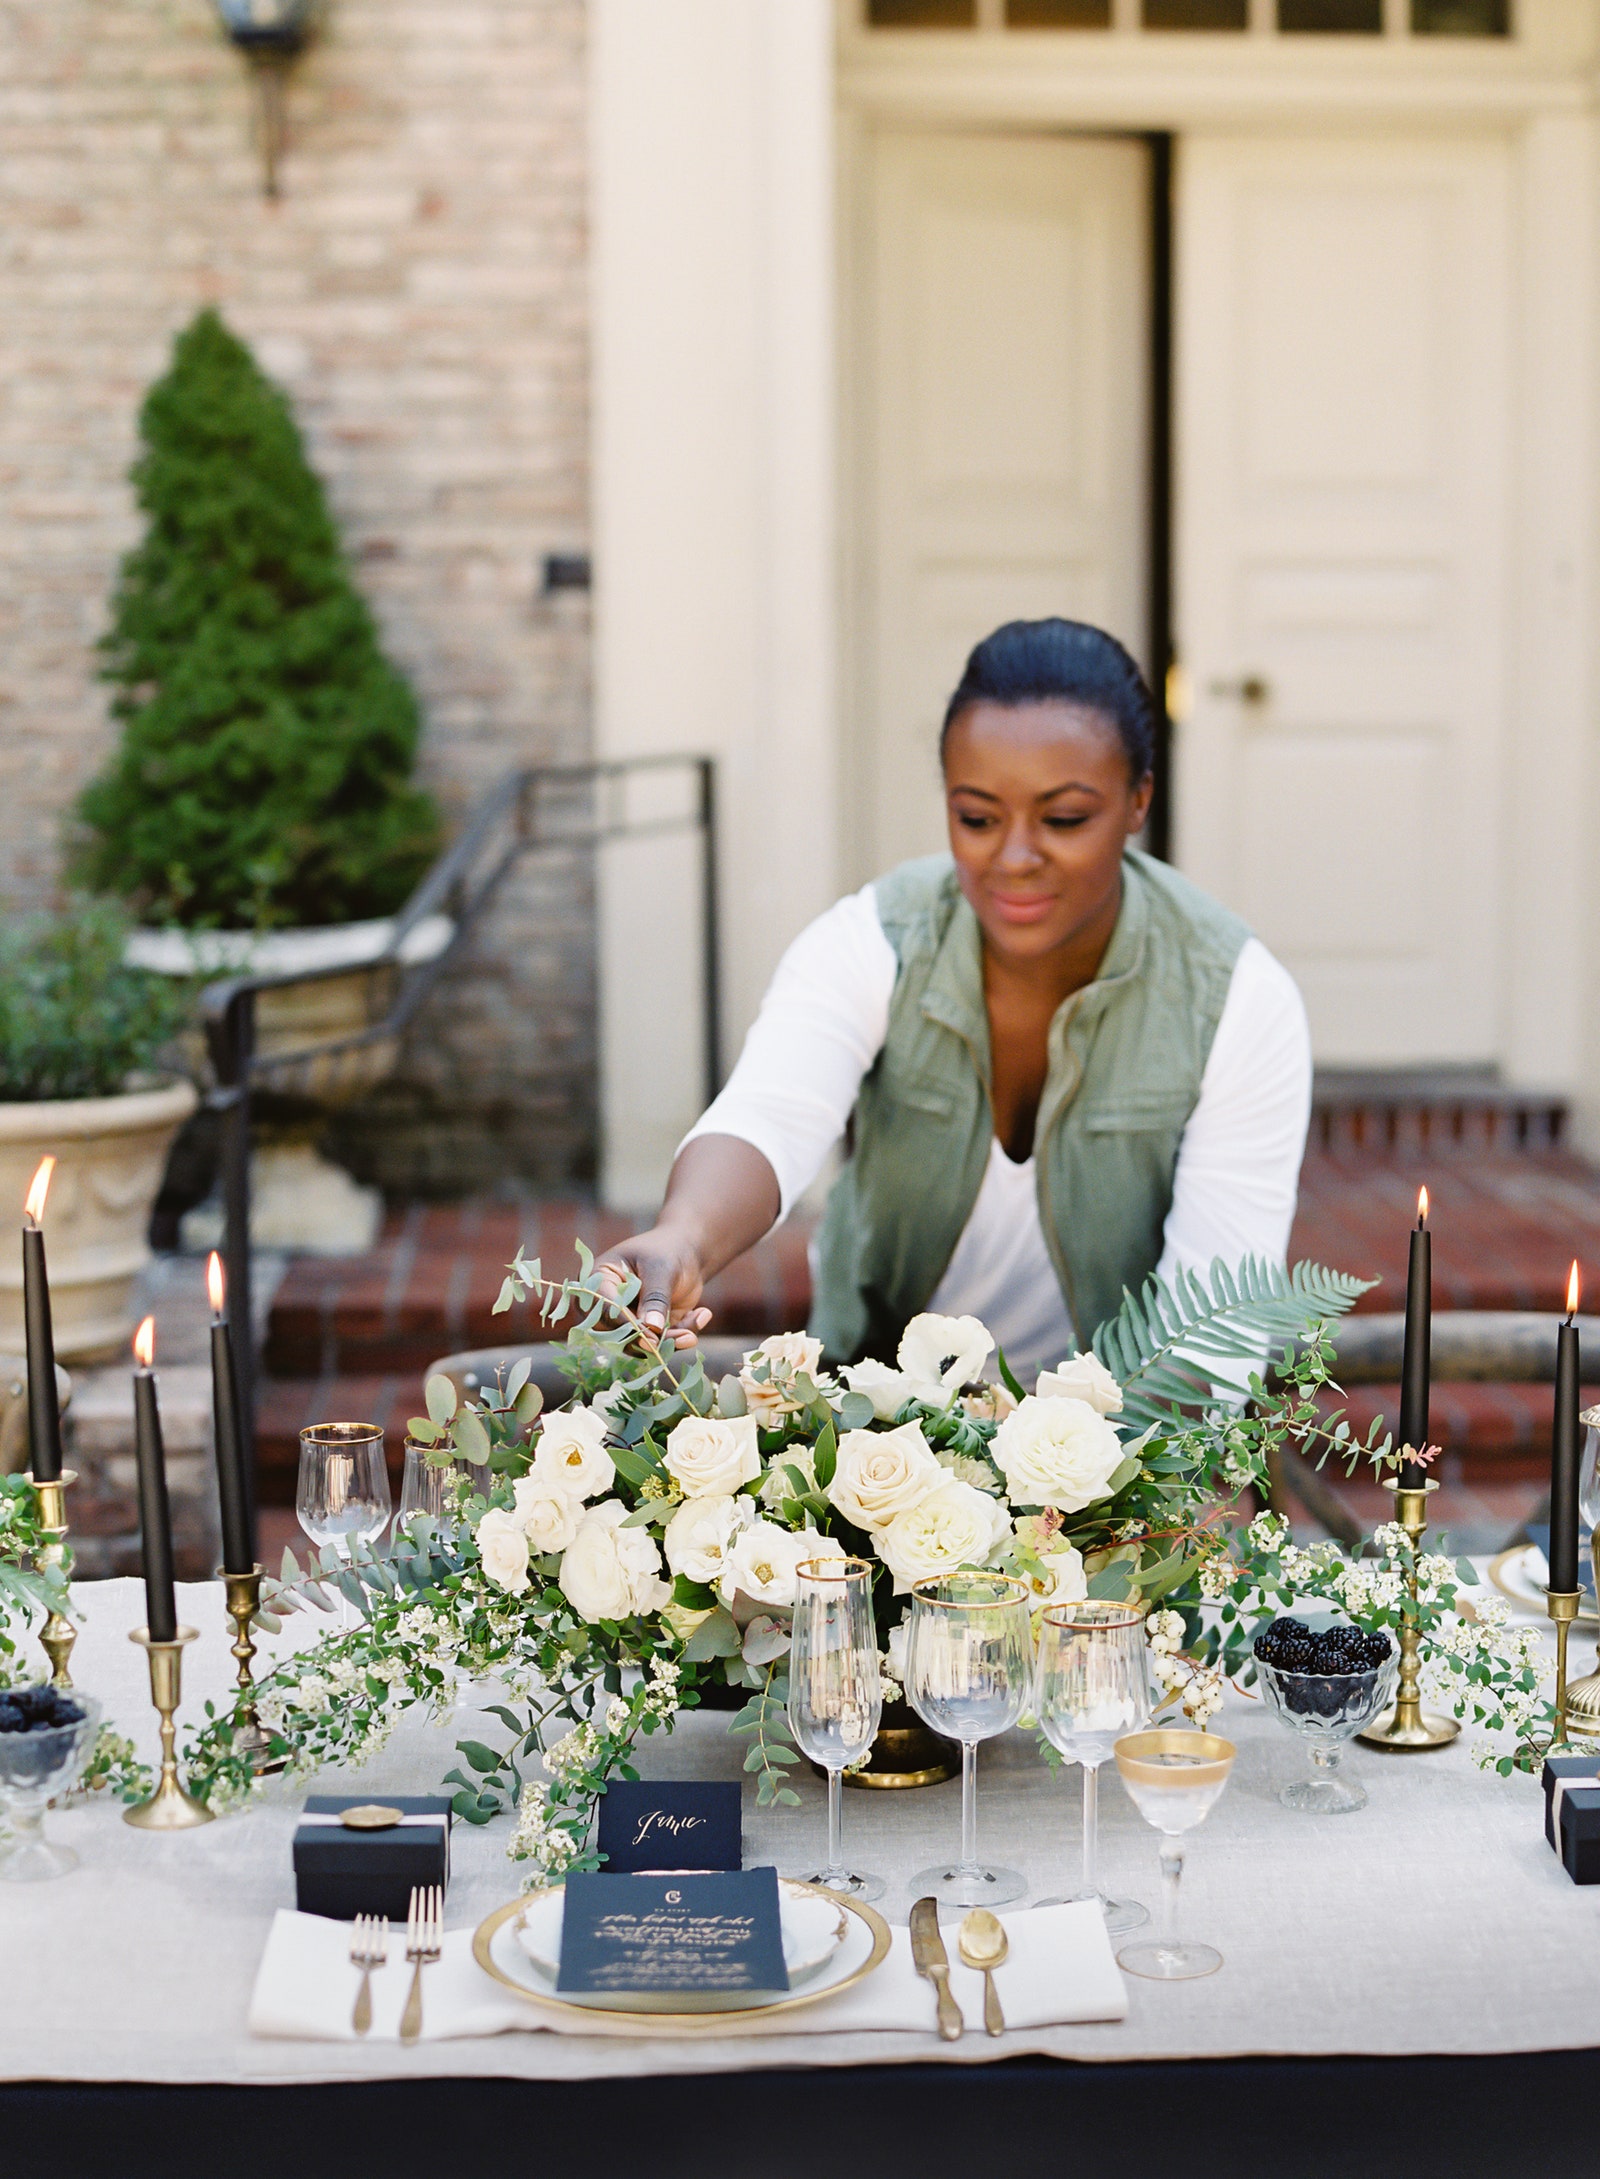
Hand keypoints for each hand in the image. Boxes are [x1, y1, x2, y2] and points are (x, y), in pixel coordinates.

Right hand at [596, 1227, 715, 1345]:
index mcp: (599, 1280)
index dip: (623, 1324)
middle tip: (678, 1337)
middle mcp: (608, 1304)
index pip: (602, 1308)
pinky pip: (662, 1343)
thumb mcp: (662, 1269)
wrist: (688, 1251)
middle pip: (616, 1334)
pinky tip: (702, 1314)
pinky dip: (683, 1334)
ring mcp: (628, 1319)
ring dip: (669, 1342)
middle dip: (649, 1340)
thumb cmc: (668, 1250)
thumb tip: (651, 1329)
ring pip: (641, 1344)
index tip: (649, 1335)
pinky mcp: (649, 1329)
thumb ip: (655, 1298)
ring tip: (692, 1332)